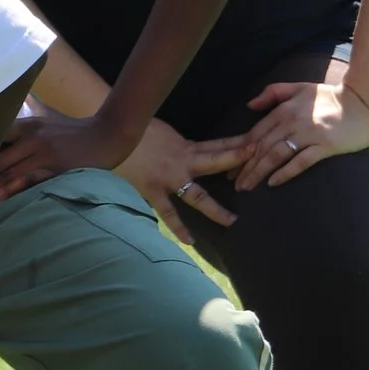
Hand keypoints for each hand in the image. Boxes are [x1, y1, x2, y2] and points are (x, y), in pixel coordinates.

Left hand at [0, 111, 132, 208]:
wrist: (108, 134)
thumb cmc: (74, 129)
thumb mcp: (47, 115)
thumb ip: (27, 109)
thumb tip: (10, 96)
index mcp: (24, 125)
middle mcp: (29, 137)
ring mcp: (43, 153)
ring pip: (5, 174)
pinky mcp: (56, 168)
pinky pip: (27, 181)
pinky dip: (8, 191)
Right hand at [112, 118, 249, 242]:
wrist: (107, 135)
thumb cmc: (130, 128)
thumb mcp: (158, 130)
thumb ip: (174, 142)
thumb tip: (184, 147)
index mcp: (183, 145)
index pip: (217, 145)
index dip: (238, 145)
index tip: (258, 144)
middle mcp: (180, 161)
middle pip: (216, 162)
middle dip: (238, 163)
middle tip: (261, 169)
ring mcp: (167, 178)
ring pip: (197, 195)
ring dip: (214, 209)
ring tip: (232, 221)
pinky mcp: (152, 190)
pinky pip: (167, 212)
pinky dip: (178, 227)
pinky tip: (190, 241)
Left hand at [232, 79, 368, 190]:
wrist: (364, 102)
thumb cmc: (331, 97)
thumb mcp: (299, 88)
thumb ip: (273, 93)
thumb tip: (250, 106)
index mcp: (284, 109)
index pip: (256, 133)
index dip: (240, 151)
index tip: (229, 166)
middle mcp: (292, 121)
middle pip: (262, 147)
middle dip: (245, 166)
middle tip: (233, 183)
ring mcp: (309, 133)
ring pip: (277, 155)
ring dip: (259, 172)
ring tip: (247, 187)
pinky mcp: (325, 145)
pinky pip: (301, 161)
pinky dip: (285, 172)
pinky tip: (273, 183)